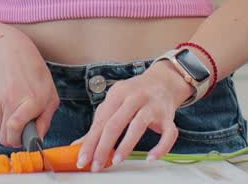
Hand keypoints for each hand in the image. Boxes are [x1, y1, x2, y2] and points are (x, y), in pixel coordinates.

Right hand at [0, 30, 59, 148]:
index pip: (15, 131)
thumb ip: (45, 120)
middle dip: (13, 138)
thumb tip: (38, 139)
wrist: (9, 52)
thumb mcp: (50, 95)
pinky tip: (7, 102)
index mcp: (30, 101)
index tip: (25, 140)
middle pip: (5, 137)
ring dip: (7, 125)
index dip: (19, 141)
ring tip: (16, 108)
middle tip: (21, 129)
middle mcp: (11, 101)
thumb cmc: (33, 72)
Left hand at [76, 60, 194, 170]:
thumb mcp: (114, 102)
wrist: (163, 81)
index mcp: (118, 93)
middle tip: (96, 164)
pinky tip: (150, 157)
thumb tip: (78, 145)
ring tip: (116, 161)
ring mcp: (153, 106)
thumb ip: (99, 123)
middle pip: (116, 122)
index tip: (83, 159)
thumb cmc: (134, 94)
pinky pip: (169, 134)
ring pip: (139, 126)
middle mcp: (135, 97)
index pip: (101, 121)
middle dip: (103, 146)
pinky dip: (161, 147)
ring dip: (126, 145)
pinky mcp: (169, 116)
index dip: (91, 142)